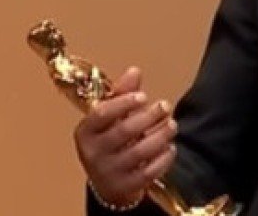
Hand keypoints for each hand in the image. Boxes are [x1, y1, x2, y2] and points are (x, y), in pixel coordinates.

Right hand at [73, 66, 177, 207]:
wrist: (107, 182)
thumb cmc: (109, 142)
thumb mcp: (110, 119)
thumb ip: (122, 95)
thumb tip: (134, 70)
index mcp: (85, 131)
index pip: (101, 113)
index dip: (123, 102)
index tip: (143, 96)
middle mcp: (92, 153)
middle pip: (124, 131)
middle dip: (148, 117)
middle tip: (165, 106)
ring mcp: (108, 172)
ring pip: (138, 152)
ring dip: (160, 136)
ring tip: (172, 124)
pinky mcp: (125, 186)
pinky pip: (148, 172)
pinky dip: (163, 158)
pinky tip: (171, 147)